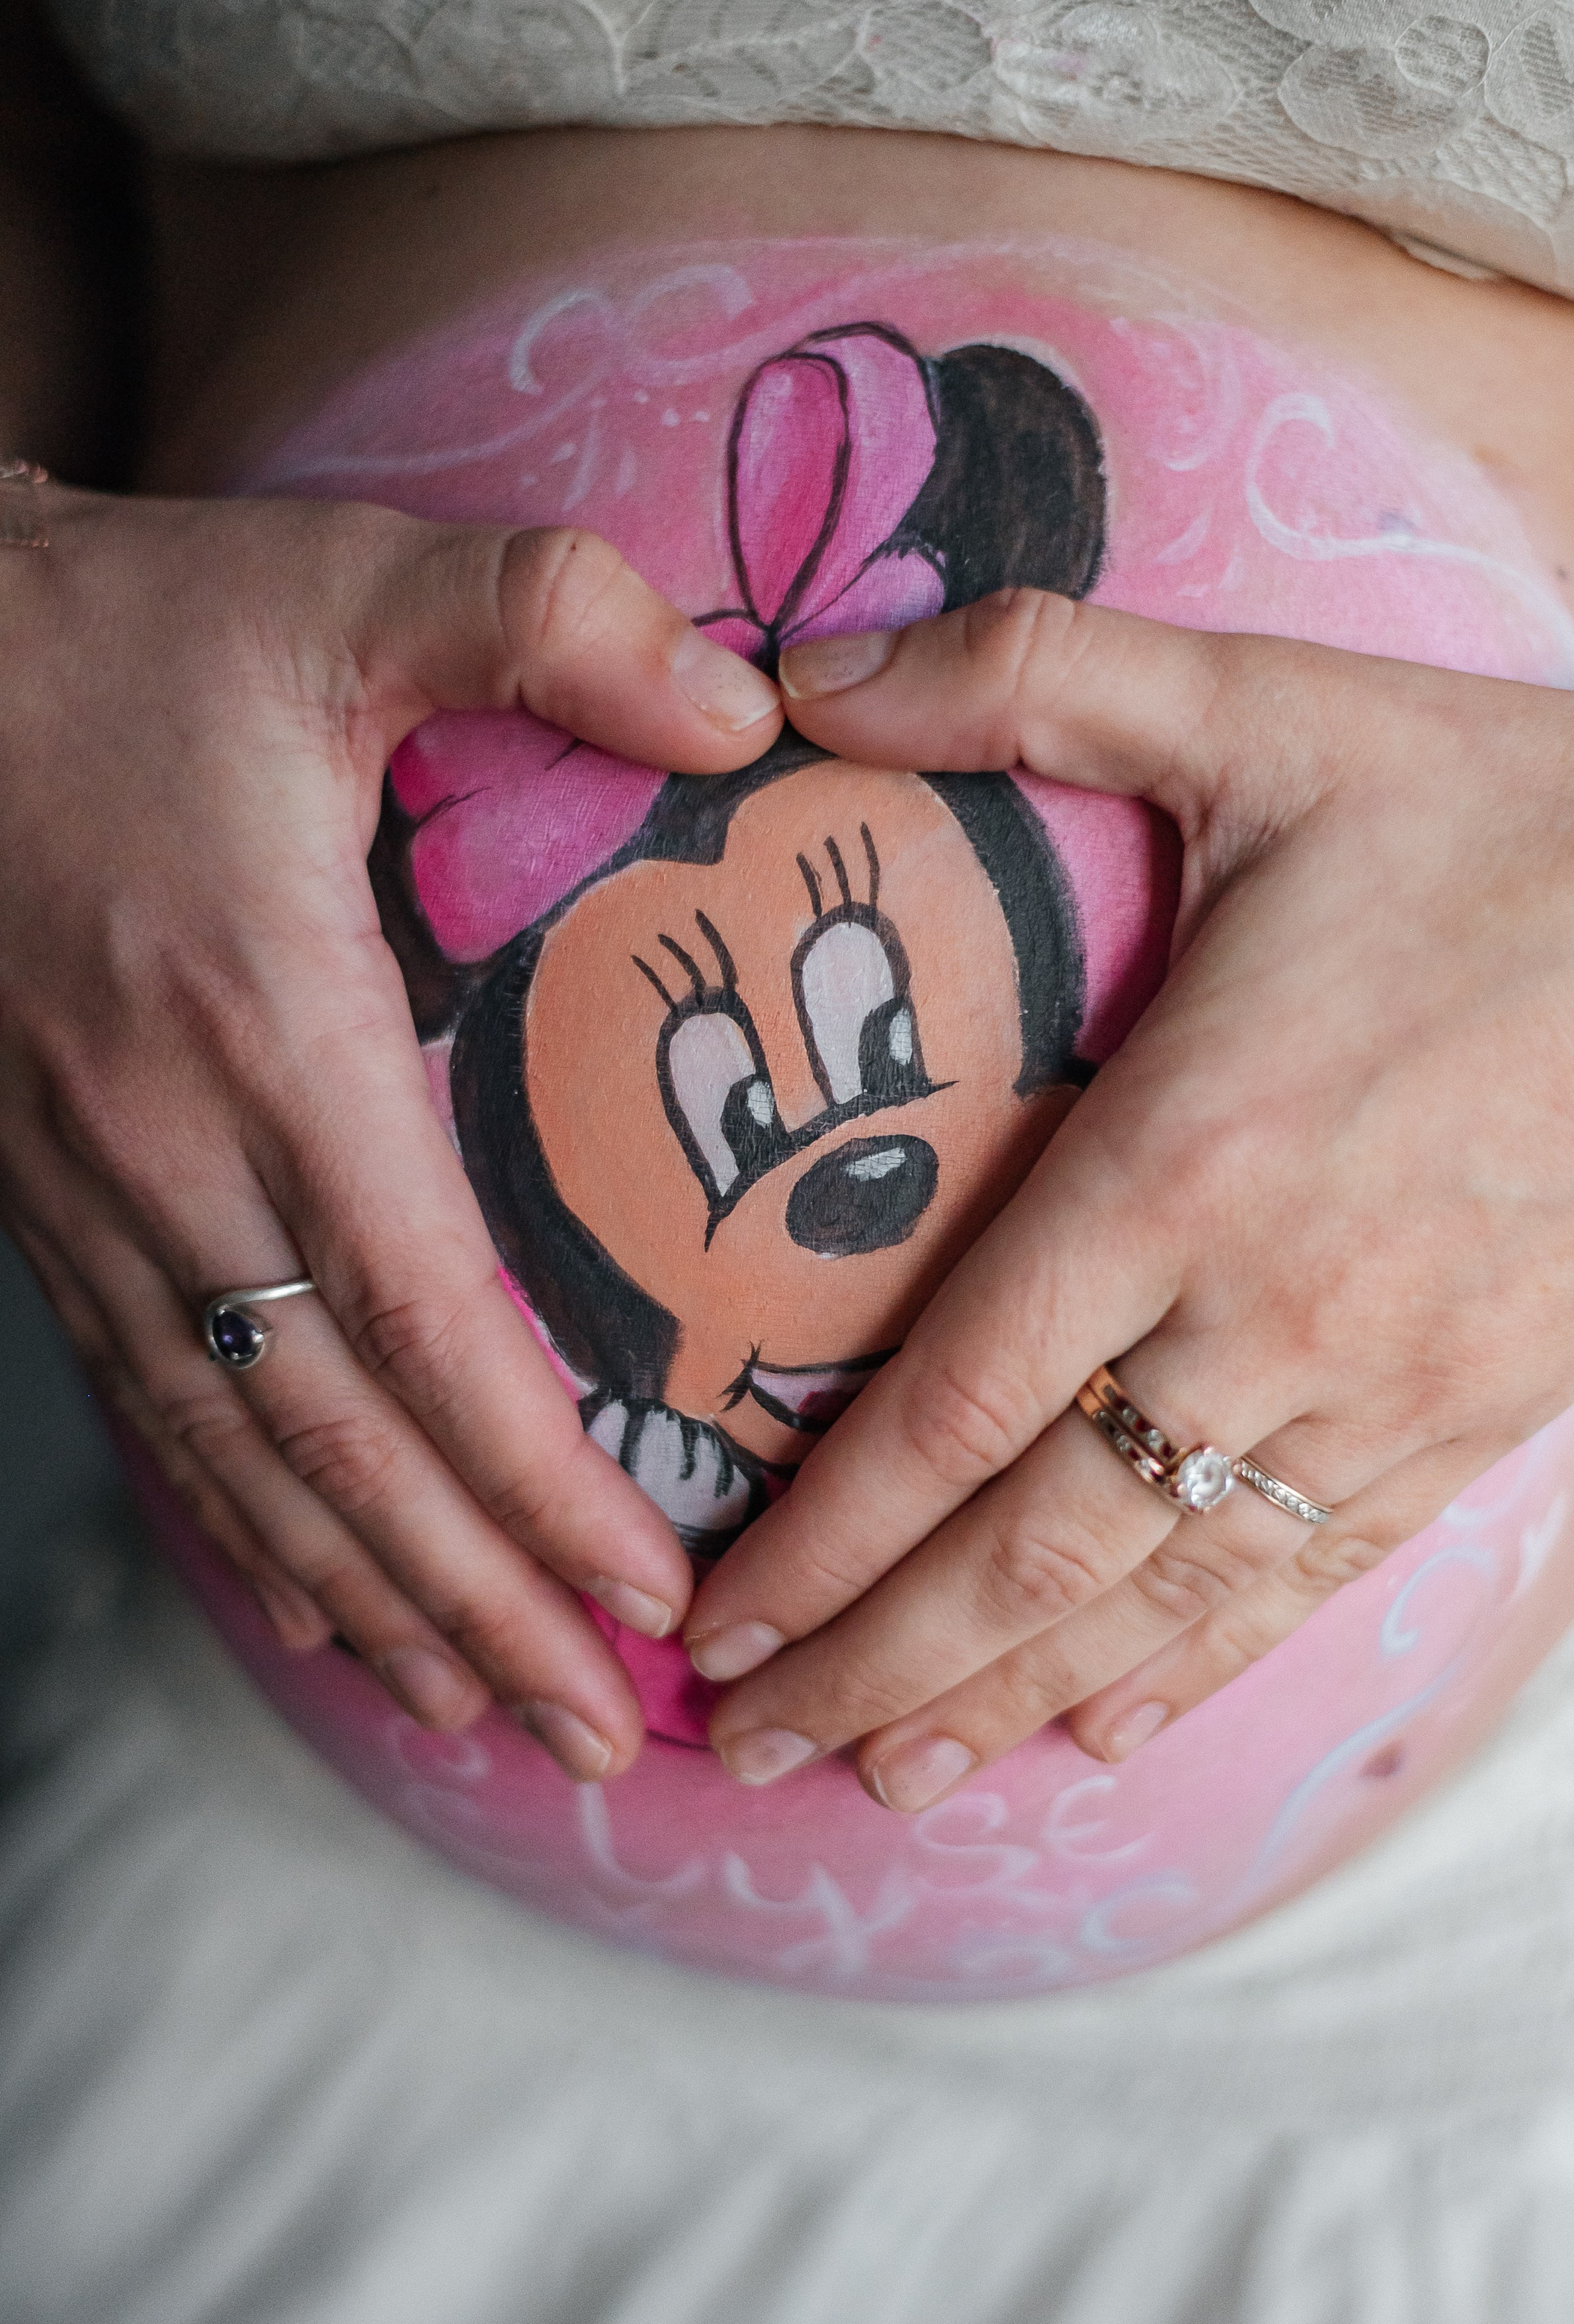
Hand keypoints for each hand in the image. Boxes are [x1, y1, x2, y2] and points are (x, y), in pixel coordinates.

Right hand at [0, 481, 780, 1775]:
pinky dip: (247, 1535)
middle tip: (604, 1737)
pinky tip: (326, 1609)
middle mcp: (170, 1159)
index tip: (650, 1593)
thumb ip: (547, 617)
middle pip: (338, 1449)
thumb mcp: (338, 586)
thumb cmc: (127, 633)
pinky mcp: (50, 1209)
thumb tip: (754, 708)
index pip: (419, 1321)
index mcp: (264, 1035)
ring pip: (239, 1466)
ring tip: (493, 1722)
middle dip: (478, 1608)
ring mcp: (91, 1204)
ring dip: (371, 1608)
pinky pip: (158, 1413)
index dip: (533, 1483)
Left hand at [684, 591, 1573, 1806]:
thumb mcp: (1267, 708)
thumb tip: (793, 671)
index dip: (822, 1538)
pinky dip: (1201, 1663)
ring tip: (888, 1776)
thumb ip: (1023, 678)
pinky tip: (1114, 1723)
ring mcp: (1385, 1384)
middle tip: (741, 1747)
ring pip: (1163, 1595)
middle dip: (873, 1664)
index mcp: (1185, 1160)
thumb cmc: (1512, 813)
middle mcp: (1268, 1309)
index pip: (954, 1404)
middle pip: (1031, 1550)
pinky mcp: (1480, 1413)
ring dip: (1009, 1698)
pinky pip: (1313, 1576)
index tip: (712, 1621)